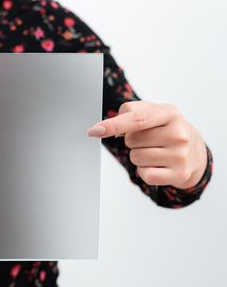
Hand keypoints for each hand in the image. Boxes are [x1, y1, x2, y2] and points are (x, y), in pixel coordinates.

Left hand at [87, 101, 207, 189]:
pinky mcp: (179, 174)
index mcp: (170, 113)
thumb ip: (128, 112)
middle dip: (133, 140)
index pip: (137, 119)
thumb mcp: (151, 111)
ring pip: (135, 158)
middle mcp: (179, 133)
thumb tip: (109, 129)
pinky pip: (145, 175)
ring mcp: (181, 155)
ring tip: (154, 151)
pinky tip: (157, 164)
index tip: (94, 131)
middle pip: (131, 140)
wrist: (193, 149)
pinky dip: (144, 171)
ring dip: (138, 156)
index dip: (113, 125)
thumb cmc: (164, 127)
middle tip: (149, 139)